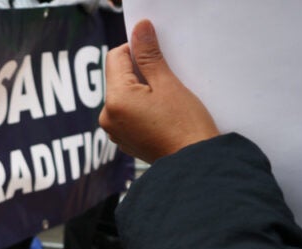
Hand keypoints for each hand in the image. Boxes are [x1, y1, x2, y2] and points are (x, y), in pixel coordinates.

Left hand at [99, 20, 218, 162]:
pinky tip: (161, 114)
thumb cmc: (185, 125)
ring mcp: (113, 131)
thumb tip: (139, 29)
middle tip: (166, 82)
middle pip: (118, 77)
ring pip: (123, 95)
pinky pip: (127, 113)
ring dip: (141, 90)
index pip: (115, 58)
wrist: (194, 164)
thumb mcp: (168, 83)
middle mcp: (107, 116)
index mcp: (115, 100)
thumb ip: (149, 55)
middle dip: (140, 73)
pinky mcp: (123, 139)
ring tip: (165, 101)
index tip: (158, 56)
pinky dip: (141, 107)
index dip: (136, 51)